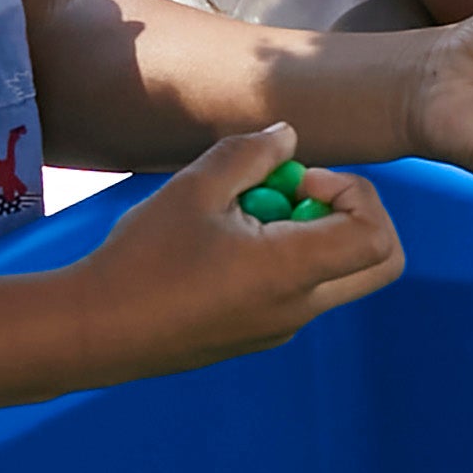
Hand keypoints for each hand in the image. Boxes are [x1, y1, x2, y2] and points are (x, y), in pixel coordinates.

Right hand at [76, 127, 406, 375]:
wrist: (94, 331)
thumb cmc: (141, 260)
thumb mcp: (194, 188)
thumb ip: (250, 154)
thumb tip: (288, 138)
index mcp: (292, 272)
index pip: (378, 236)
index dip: (355, 194)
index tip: (300, 182)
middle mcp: (300, 307)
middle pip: (378, 262)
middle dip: (352, 214)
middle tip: (293, 195)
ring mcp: (282, 327)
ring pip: (337, 273)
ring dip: (311, 233)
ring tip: (242, 215)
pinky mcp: (260, 334)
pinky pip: (301, 290)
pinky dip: (286, 257)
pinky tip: (224, 243)